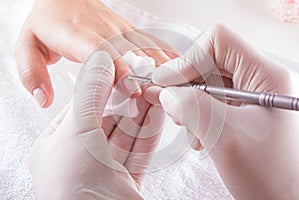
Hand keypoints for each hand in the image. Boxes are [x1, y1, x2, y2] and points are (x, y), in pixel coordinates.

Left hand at [15, 0, 174, 107]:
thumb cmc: (48, 25)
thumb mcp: (27, 47)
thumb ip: (31, 74)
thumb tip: (44, 99)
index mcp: (77, 35)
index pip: (101, 52)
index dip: (118, 69)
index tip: (131, 89)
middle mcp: (104, 31)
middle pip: (131, 52)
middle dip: (147, 75)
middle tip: (162, 96)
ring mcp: (121, 30)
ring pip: (147, 47)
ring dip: (163, 67)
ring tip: (180, 86)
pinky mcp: (130, 31)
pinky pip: (152, 42)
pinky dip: (168, 55)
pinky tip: (182, 68)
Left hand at [29, 51, 164, 198]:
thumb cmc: (74, 190)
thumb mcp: (76, 131)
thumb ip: (90, 93)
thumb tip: (103, 61)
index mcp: (57, 145)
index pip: (83, 105)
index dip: (104, 86)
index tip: (123, 69)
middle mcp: (79, 157)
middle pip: (109, 119)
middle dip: (129, 99)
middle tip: (145, 80)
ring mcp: (104, 170)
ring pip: (128, 133)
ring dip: (143, 112)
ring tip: (157, 91)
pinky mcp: (126, 181)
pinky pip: (140, 150)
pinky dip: (150, 131)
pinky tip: (159, 112)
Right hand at [145, 24, 298, 198]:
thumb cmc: (268, 175)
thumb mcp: (224, 137)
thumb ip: (191, 107)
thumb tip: (164, 91)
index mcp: (266, 76)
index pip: (218, 41)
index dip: (189, 58)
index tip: (168, 84)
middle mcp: (260, 80)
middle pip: (210, 61)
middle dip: (187, 84)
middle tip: (174, 108)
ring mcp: (252, 96)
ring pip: (208, 82)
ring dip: (191, 102)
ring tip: (189, 129)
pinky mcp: (244, 111)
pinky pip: (213, 100)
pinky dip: (198, 114)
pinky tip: (200, 136)